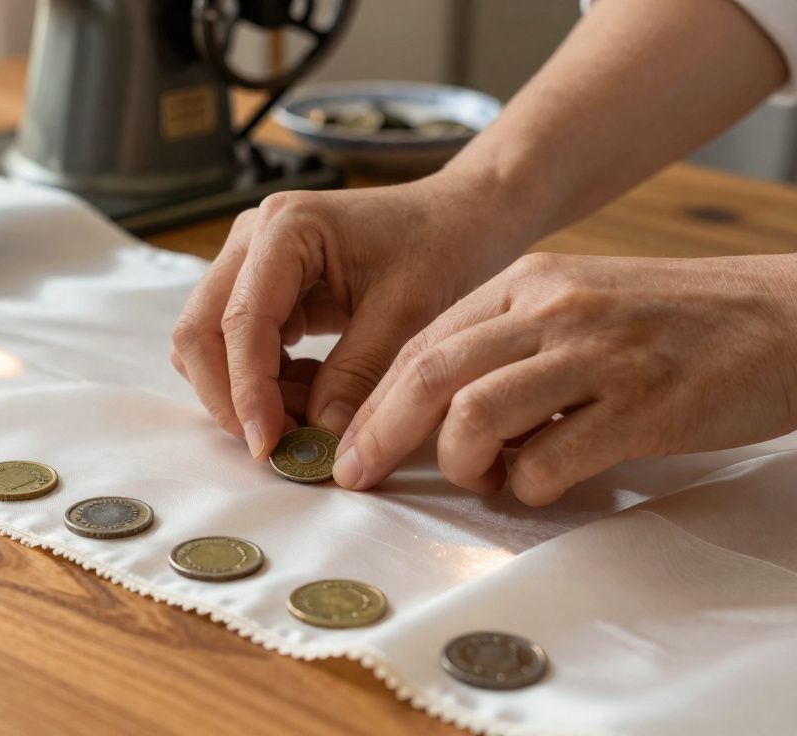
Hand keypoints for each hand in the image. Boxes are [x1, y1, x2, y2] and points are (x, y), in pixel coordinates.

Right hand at [170, 173, 530, 457]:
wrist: (458, 218)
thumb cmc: (440, 245)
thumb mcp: (410, 312)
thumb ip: (359, 372)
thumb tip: (320, 435)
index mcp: (286, 228)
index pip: (242, 321)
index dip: (248, 390)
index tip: (269, 444)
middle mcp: (252, 238)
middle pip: (199, 330)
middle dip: (228, 396)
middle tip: (273, 445)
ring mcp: (249, 262)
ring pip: (207, 342)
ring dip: (240, 392)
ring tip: (298, 420)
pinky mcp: (260, 289)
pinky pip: (235, 346)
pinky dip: (259, 383)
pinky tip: (306, 397)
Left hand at [335, 252, 796, 504]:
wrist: (787, 318)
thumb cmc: (676, 324)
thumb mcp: (580, 306)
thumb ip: (509, 344)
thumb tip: (437, 410)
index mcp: (531, 281)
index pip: (425, 341)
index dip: (375, 399)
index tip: (348, 444)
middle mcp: (555, 307)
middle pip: (431, 373)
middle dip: (380, 433)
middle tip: (356, 475)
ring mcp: (599, 354)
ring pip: (475, 413)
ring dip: (461, 462)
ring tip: (487, 477)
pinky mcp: (643, 406)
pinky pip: (548, 459)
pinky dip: (528, 486)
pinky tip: (543, 483)